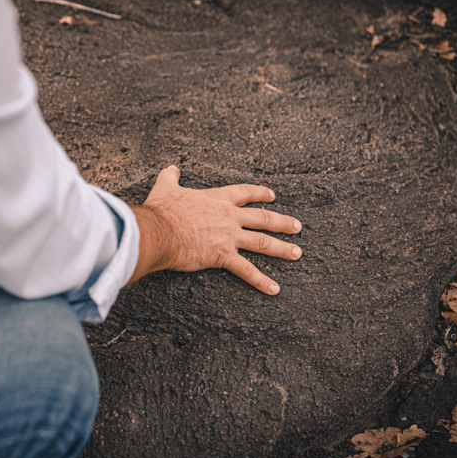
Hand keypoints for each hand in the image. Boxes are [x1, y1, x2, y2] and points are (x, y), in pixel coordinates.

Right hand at [129, 165, 301, 294]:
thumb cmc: (162, 211)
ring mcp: (229, 237)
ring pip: (262, 242)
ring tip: (296, 253)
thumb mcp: (165, 188)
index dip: (259, 193)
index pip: (244, 193)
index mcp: (217, 199)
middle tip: (297, 226)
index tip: (271, 195)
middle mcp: (229, 217)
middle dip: (282, 222)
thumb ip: (170, 177)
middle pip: (262, 218)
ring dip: (281, 248)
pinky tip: (274, 289)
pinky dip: (261, 281)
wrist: (159, 231)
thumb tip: (171, 169)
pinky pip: (246, 270)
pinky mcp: (223, 256)